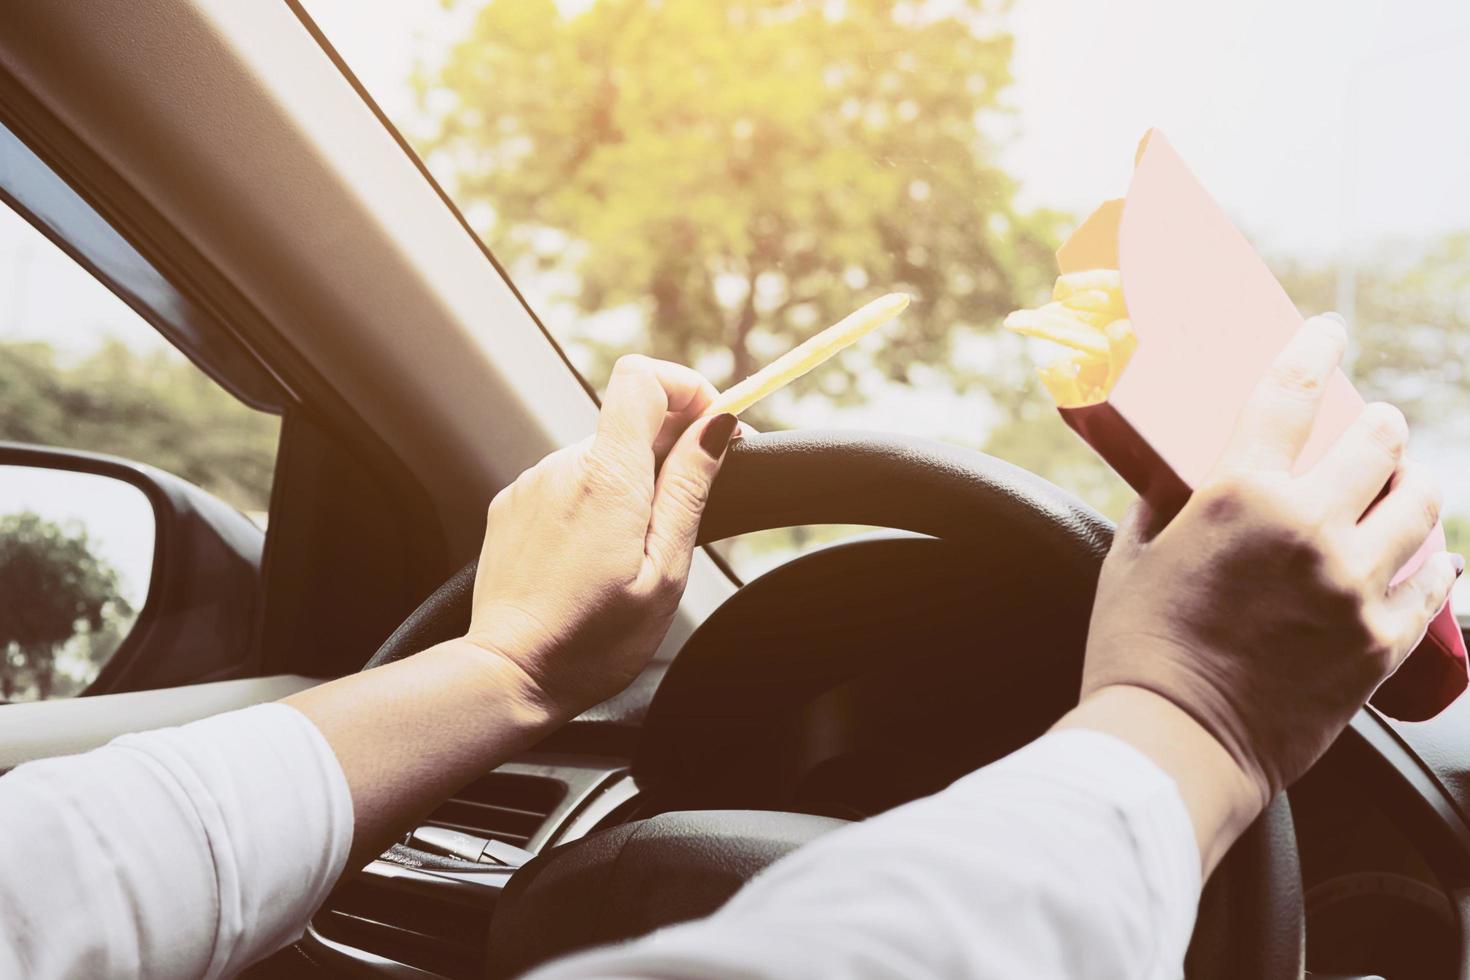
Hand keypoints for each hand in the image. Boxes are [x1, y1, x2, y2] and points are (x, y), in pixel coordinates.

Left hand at [464, 356, 738, 717]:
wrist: (510, 675)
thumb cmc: (592, 640)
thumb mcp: (664, 570)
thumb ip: (689, 488)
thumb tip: (716, 425)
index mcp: (606, 477)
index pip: (642, 378)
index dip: (686, 389)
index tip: (713, 426)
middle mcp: (562, 467)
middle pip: (627, 421)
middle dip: (668, 452)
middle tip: (687, 511)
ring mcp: (532, 483)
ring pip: (600, 456)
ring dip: (630, 485)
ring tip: (634, 551)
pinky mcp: (513, 505)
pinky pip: (568, 483)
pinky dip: (594, 504)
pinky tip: (595, 557)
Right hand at [1081, 315, 1460, 805]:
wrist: (1172, 741)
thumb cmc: (1137, 648)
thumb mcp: (1132, 556)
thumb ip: (1164, 505)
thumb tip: (1181, 478)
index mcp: (1238, 496)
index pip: (1289, 392)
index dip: (1315, 348)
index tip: (1328, 331)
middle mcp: (1307, 529)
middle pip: (1376, 442)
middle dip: (1378, 422)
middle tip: (1372, 424)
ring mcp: (1353, 587)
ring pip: (1421, 505)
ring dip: (1416, 481)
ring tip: (1405, 483)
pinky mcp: (1380, 643)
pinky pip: (1434, 580)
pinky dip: (1433, 557)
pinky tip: (1426, 550)